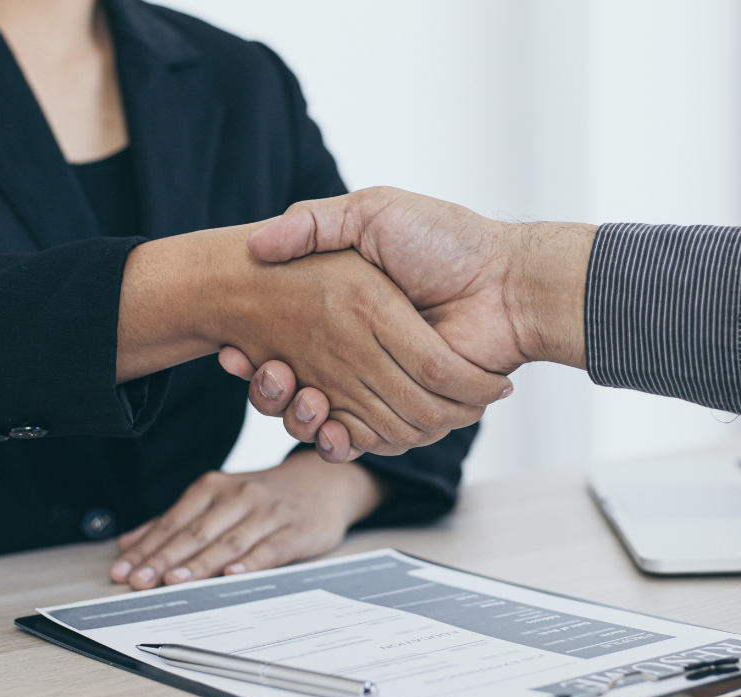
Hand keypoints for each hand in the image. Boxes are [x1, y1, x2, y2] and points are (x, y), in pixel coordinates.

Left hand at [108, 450, 382, 588]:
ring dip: (199, 563)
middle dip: (164, 559)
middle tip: (139, 581)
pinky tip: (232, 575)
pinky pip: (270, 549)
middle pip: (196, 532)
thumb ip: (176, 521)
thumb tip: (129, 544)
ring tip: (174, 581)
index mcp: (215, 487)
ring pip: (228, 542)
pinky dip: (250, 562)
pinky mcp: (296, 530)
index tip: (124, 570)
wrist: (325, 482)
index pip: (173, 521)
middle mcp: (239, 496)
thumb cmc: (265, 497)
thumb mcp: (220, 499)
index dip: (147, 547)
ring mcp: (269, 513)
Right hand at [217, 188, 594, 459]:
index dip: (253, 355)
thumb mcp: (372, 212)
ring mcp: (385, 385)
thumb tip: (257, 243)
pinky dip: (341, 440)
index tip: (234, 350)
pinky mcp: (411, 412)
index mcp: (347, 313)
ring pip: (323, 420)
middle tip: (267, 373)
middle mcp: (361, 352)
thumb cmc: (444, 239)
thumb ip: (314, 222)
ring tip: (295, 394)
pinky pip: (367, 439)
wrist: (507, 280)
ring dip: (299, 417)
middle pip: (296, 390)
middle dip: (271, 390)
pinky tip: (327, 425)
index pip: (283, 344)